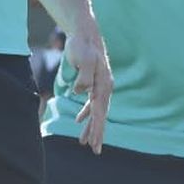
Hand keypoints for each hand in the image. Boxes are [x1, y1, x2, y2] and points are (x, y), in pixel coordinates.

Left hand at [62, 30, 112, 152]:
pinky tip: (79, 121)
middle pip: (101, 115)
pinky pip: (91, 103)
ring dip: (91, 126)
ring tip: (84, 142)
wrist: (85, 33)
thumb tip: (80, 92)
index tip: (95, 144)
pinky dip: (86, 113)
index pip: (100, 112)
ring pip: (96, 111)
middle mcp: (104, 87)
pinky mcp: (93, 83)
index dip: (98, 129)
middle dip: (97, 133)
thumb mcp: (83, 59)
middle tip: (94, 151)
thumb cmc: (82, 45)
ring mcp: (100, 86)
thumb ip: (83, 76)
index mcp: (103, 85)